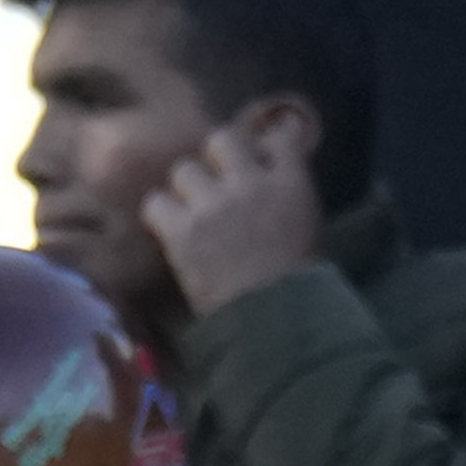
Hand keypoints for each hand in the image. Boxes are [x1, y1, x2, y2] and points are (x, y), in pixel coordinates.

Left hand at [143, 113, 327, 317]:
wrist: (276, 327)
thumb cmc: (301, 288)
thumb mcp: (310, 231)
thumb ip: (289, 198)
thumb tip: (274, 181)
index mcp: (290, 184)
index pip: (277, 138)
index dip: (263, 144)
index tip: (257, 155)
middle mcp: (249, 183)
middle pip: (222, 139)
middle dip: (217, 157)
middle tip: (215, 183)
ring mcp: (213, 204)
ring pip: (184, 169)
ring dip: (186, 190)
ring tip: (191, 214)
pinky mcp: (182, 230)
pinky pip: (155, 202)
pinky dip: (159, 215)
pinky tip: (168, 230)